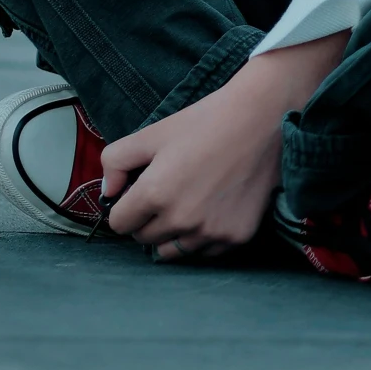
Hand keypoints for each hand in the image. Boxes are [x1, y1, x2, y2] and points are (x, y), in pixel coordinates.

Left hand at [100, 34, 348, 257]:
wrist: (262, 117)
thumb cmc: (206, 121)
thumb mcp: (153, 132)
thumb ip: (116, 161)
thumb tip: (108, 193)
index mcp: (155, 194)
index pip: (119, 225)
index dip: (125, 206)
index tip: (139, 192)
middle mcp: (181, 220)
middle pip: (144, 240)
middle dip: (148, 219)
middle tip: (168, 190)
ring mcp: (211, 232)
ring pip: (173, 251)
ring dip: (173, 233)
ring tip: (189, 201)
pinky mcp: (237, 237)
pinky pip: (205, 252)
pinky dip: (203, 237)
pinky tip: (214, 207)